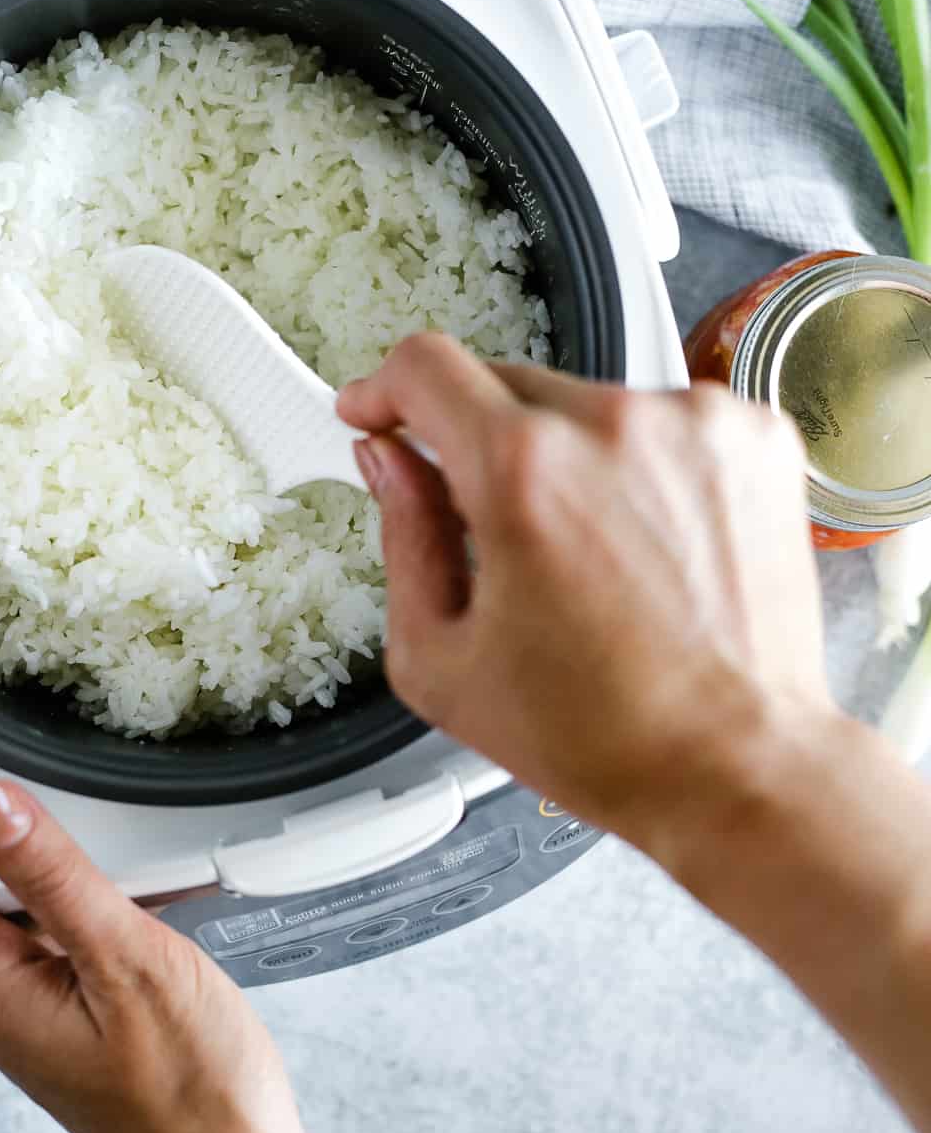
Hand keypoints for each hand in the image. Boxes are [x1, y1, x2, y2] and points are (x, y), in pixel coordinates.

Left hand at [0, 782, 338, 1132]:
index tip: (9, 784)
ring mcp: (29, 1000)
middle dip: (22, 838)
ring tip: (126, 875)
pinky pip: (62, 928)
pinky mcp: (70, 1003)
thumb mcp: (124, 959)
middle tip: (84, 826)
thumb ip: (52, 877)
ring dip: (69, 871)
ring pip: (21, 900)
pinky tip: (148, 902)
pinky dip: (100, 903)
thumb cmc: (185, 1087)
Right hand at [338, 334, 831, 858]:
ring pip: (588, 404)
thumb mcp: (444, 660)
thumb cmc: (605, 735)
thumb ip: (403, 537)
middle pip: (507, 386)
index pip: (426, 368)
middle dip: (483, 446)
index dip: (384, 389)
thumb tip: (389, 461)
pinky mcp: (753, 437)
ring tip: (594, 558)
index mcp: (523, 474)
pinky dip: (643, 464)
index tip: (380, 410)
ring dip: (570, 457)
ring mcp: (695, 424)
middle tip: (500, 533)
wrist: (737, 764)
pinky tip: (651, 543)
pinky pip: (663, 418)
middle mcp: (614, 426)